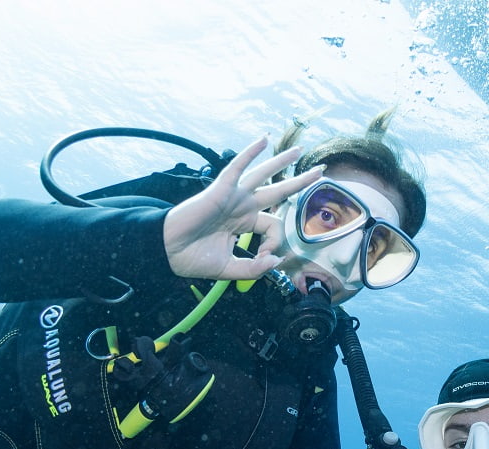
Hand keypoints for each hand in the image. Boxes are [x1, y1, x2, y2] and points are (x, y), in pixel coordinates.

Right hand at [163, 137, 322, 281]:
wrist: (167, 252)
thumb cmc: (192, 258)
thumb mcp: (230, 269)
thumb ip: (254, 268)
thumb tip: (276, 261)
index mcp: (244, 223)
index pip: (273, 226)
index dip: (276, 243)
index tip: (266, 258)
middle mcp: (242, 206)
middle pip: (278, 190)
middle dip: (299, 181)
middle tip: (320, 172)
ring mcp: (233, 196)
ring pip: (263, 175)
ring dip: (281, 161)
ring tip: (299, 149)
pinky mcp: (220, 190)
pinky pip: (237, 167)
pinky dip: (250, 153)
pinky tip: (263, 139)